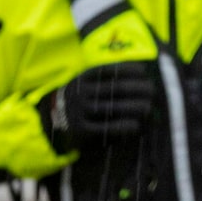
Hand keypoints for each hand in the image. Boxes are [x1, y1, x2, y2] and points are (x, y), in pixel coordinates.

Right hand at [41, 62, 157, 152]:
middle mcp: (79, 93)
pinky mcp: (79, 130)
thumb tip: (138, 72)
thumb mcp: (82, 84)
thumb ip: (102, 78)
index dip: (127, 70)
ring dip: (134, 107)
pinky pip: (105, 128)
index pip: (107, 70)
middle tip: (153, 90)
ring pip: (112, 108)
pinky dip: (122, 127)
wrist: (48, 122)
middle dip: (137, 89)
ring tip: (149, 107)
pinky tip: (136, 125)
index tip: (143, 71)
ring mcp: (78, 112)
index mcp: (79, 79)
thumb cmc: (76, 101)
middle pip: (115, 89)